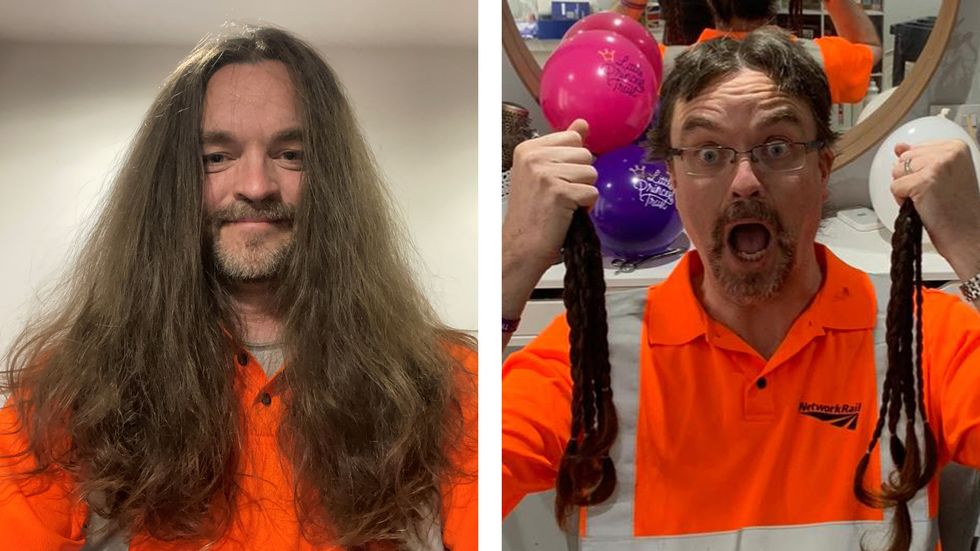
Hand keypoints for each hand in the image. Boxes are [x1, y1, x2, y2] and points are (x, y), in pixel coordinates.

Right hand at [502, 119, 597, 323]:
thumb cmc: (533, 213)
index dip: (572, 161)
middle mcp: (534, 158)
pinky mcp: (560, 192)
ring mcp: (545, 174)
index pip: (573, 138)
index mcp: (529, 149)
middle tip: (559, 195)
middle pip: (585, 154)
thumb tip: (582, 123)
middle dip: (580, 177)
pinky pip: (592, 193)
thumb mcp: (543, 172)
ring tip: (562, 204)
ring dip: (583, 192)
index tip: (554, 179)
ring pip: (591, 173)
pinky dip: (585, 207)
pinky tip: (566, 214)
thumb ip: (564, 146)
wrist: (522, 246)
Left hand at [891, 140, 979, 279]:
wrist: (967, 233)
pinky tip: (922, 206)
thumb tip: (899, 147)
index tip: (936, 184)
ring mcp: (937, 165)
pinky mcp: (924, 181)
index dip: (918, 171)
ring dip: (906, 190)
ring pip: (896, 172)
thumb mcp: (941, 174)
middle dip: (910, 179)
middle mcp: (949, 152)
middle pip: (904, 160)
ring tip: (928, 200)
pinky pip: (894, 187)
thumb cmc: (956, 208)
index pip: (914, 150)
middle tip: (932, 195)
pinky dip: (902, 200)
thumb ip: (920, 158)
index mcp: (956, 146)